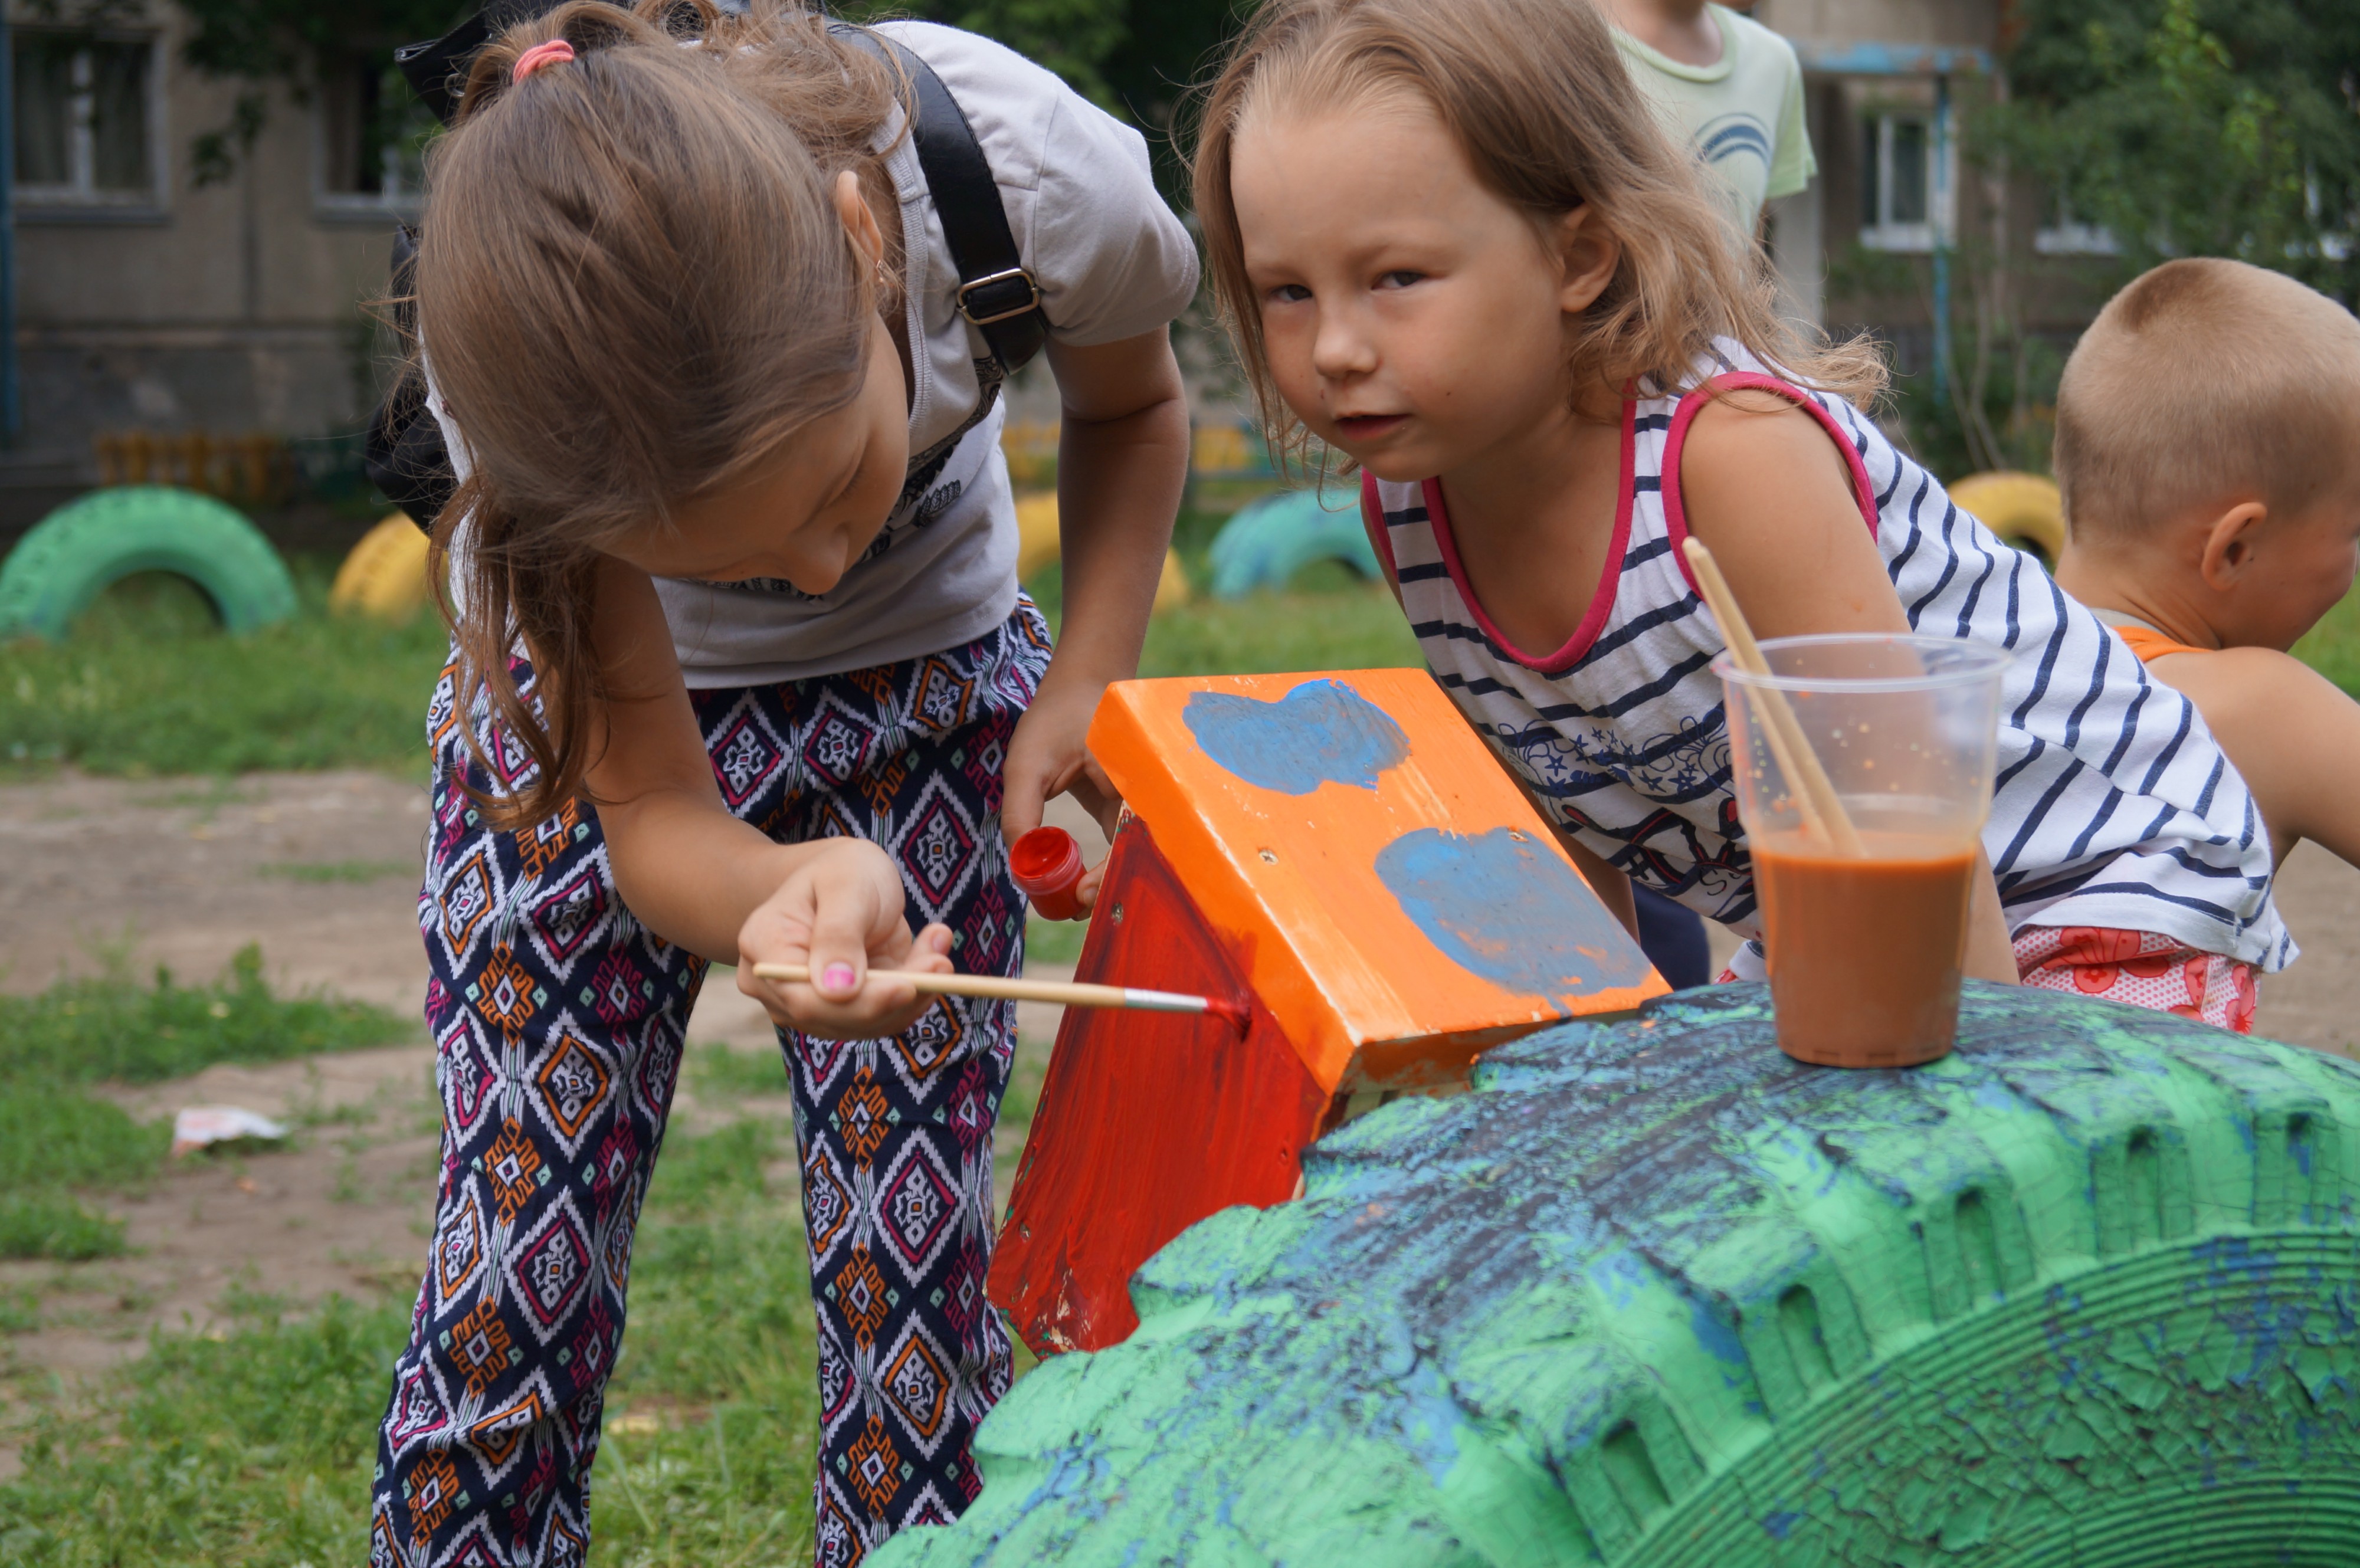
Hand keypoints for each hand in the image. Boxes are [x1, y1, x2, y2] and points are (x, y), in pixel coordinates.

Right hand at [737, 839, 952, 1036]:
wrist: (846, 878)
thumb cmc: (841, 871)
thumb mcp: (845, 885)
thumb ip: (839, 934)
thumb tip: (838, 992)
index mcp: (765, 947)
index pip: (804, 997)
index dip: (858, 1002)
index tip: (907, 986)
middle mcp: (777, 985)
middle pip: (836, 1019)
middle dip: (895, 998)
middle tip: (941, 965)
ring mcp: (810, 1002)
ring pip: (866, 1023)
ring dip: (913, 994)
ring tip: (937, 949)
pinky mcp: (845, 1010)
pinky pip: (884, 1016)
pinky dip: (915, 992)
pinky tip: (931, 953)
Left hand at [1002, 669, 1123, 910]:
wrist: (1077, 689)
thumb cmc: (1056, 719)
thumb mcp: (1027, 763)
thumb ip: (1021, 811)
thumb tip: (1020, 862)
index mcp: (1130, 780)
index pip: (1128, 839)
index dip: (1108, 873)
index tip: (1081, 894)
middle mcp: (1140, 795)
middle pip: (1134, 854)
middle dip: (1106, 886)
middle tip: (1073, 907)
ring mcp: (1134, 804)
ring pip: (1127, 853)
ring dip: (1102, 880)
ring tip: (1069, 902)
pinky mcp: (1122, 810)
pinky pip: (1117, 845)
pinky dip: (1098, 867)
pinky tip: (1075, 884)